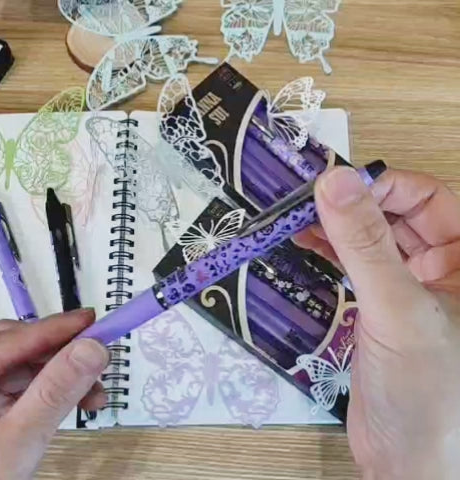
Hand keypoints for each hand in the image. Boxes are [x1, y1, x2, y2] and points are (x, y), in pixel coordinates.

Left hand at [0, 310, 108, 479]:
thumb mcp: (17, 444)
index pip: (7, 341)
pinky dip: (54, 390)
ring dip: (63, 374)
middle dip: (61, 353)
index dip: (53, 328)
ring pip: (25, 365)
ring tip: (95, 394)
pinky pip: (25, 385)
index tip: (91, 321)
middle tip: (96, 357)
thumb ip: (53, 395)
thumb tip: (92, 350)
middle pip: (16, 347)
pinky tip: (77, 402)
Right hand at [296, 167, 459, 478]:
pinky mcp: (383, 305)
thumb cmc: (422, 387)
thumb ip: (364, 245)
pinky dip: (332, 250)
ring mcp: (411, 286)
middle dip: (354, 204)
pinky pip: (358, 264)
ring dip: (337, 226)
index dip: (382, 187)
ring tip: (297, 220)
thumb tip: (334, 180)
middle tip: (306, 200)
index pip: (427, 197)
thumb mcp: (396, 308)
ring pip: (373, 238)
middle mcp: (445, 266)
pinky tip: (306, 243)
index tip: (333, 187)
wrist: (405, 457)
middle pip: (397, 214)